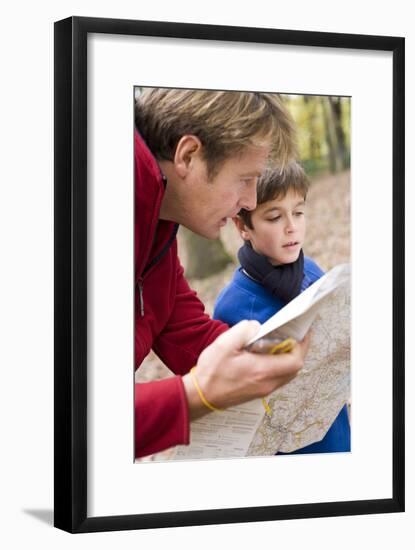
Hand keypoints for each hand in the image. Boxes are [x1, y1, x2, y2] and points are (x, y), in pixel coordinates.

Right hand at [182, 320, 309, 419]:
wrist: (200, 396)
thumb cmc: (211, 371)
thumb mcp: (225, 344)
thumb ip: (244, 330)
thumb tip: (258, 326)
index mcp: (262, 370)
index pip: (295, 360)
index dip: (302, 345)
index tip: (301, 332)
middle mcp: (267, 383)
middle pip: (295, 369)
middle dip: (298, 351)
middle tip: (294, 335)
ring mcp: (263, 390)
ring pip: (287, 375)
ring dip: (289, 359)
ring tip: (282, 343)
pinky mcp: (257, 392)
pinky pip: (277, 379)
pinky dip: (280, 366)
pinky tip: (268, 356)